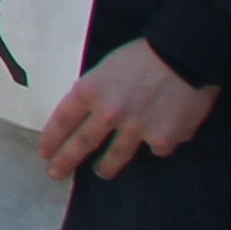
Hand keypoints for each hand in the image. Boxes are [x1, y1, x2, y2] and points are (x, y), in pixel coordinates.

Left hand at [40, 39, 218, 180]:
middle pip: (82, 143)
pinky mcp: (162, 140)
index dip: (52, 139)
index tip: (44, 152)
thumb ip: (95, 93)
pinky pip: (155, 148)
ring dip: (105, 167)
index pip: (63, 120)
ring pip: (115, 156)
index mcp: (90, 90)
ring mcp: (136, 129)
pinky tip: (163, 134)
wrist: (186, 58)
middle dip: (66, 161)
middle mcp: (108, 113)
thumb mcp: (107, 68)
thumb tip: (88, 115)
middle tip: (56, 173)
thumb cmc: (143, 57)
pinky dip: (156, 143)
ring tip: (101, 171)